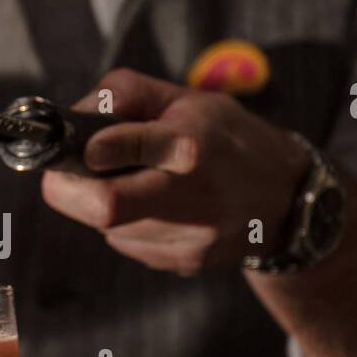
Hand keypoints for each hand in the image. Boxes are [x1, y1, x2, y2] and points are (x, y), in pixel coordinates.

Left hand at [41, 69, 310, 274]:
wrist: (287, 200)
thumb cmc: (227, 138)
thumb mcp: (188, 98)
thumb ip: (128, 94)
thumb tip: (75, 115)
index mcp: (194, 144)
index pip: (133, 148)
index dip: (90, 148)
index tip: (80, 147)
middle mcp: (195, 196)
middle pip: (105, 207)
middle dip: (70, 190)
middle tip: (69, 173)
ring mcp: (191, 237)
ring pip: (109, 228)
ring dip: (103, 206)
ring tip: (137, 184)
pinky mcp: (186, 263)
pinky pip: (130, 244)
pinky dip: (128, 225)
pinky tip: (158, 209)